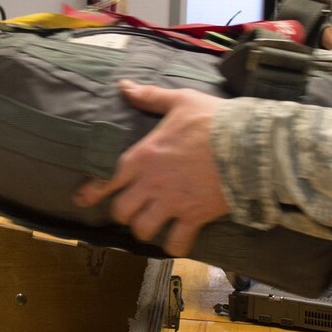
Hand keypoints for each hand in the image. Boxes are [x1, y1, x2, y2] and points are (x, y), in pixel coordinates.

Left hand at [72, 81, 229, 256]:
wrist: (249, 142)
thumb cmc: (212, 119)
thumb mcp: (179, 100)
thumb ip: (149, 97)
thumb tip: (124, 86)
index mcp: (143, 156)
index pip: (107, 179)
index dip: (91, 193)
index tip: (82, 200)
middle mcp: (152, 183)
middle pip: (121, 212)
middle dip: (124, 212)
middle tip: (133, 208)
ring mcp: (172, 203)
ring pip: (143, 229)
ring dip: (146, 229)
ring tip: (153, 224)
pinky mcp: (195, 217)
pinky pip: (176, 243)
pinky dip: (175, 245)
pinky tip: (177, 240)